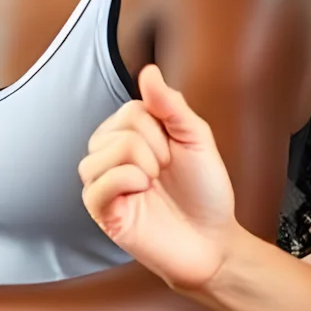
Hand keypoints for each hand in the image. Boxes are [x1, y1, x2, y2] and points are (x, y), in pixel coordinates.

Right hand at [78, 64, 251, 293]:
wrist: (214, 240)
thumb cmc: (204, 192)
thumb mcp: (196, 139)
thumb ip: (171, 105)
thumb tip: (148, 70)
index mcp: (132, 137)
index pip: (131, 109)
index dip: (160, 128)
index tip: (175, 154)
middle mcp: (112, 158)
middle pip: (115, 128)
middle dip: (152, 147)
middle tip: (166, 172)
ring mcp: (104, 185)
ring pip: (100, 152)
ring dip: (140, 164)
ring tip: (154, 183)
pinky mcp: (101, 211)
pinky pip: (97, 184)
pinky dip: (125, 182)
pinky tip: (142, 192)